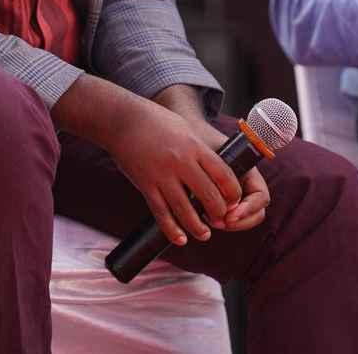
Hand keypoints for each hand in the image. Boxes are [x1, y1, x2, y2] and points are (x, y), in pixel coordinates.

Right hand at [105, 98, 243, 247]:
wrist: (123, 119)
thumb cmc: (156, 121)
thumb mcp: (184, 129)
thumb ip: (200, 151)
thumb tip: (218, 172)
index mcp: (194, 146)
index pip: (223, 175)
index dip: (233, 193)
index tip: (235, 201)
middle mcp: (180, 161)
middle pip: (208, 195)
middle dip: (219, 212)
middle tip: (220, 219)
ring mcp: (162, 175)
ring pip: (185, 210)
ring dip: (198, 227)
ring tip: (204, 234)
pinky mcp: (146, 185)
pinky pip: (161, 213)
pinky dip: (172, 229)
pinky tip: (180, 238)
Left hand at [183, 116, 269, 232]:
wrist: (186, 134)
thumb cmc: (198, 138)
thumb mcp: (209, 151)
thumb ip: (217, 171)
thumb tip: (223, 200)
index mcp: (248, 169)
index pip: (261, 196)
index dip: (249, 208)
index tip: (230, 215)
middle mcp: (245, 182)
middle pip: (256, 212)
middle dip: (240, 221)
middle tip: (220, 223)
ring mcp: (235, 193)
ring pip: (243, 218)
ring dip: (230, 224)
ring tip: (210, 221)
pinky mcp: (222, 201)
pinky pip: (228, 218)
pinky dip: (220, 222)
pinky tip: (204, 217)